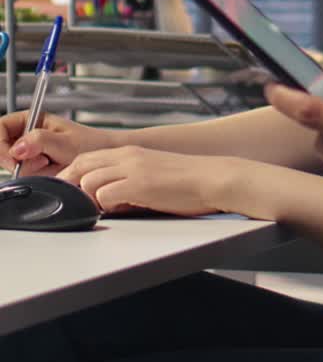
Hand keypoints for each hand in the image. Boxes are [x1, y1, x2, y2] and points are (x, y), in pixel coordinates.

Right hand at [0, 112, 118, 176]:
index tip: (12, 158)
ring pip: (13, 165)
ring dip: (30, 169)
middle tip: (40, 161)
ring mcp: (29, 153)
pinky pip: (23, 176)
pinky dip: (35, 177)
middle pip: (3, 149)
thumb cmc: (91, 144)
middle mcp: (27, 135)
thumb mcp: (65, 141)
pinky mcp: (34, 168)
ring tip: (51, 163)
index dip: (1, 144)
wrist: (104, 158)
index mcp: (32, 119)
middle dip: (17, 159)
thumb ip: (40, 141)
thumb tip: (16, 148)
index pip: (0, 128)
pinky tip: (50, 171)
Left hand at [57, 146, 228, 216]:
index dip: (72, 174)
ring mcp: (133, 169)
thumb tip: (108, 199)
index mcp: (131, 152)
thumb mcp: (152, 173)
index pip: (87, 157)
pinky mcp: (140, 185)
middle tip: (74, 201)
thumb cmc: (188, 181)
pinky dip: (104, 205)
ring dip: (89, 196)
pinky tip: (118, 209)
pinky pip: (105, 194)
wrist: (213, 178)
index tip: (69, 190)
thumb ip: (129, 180)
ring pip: (88, 180)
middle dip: (70, 183)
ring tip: (103, 208)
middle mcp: (128, 156)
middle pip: (81, 164)